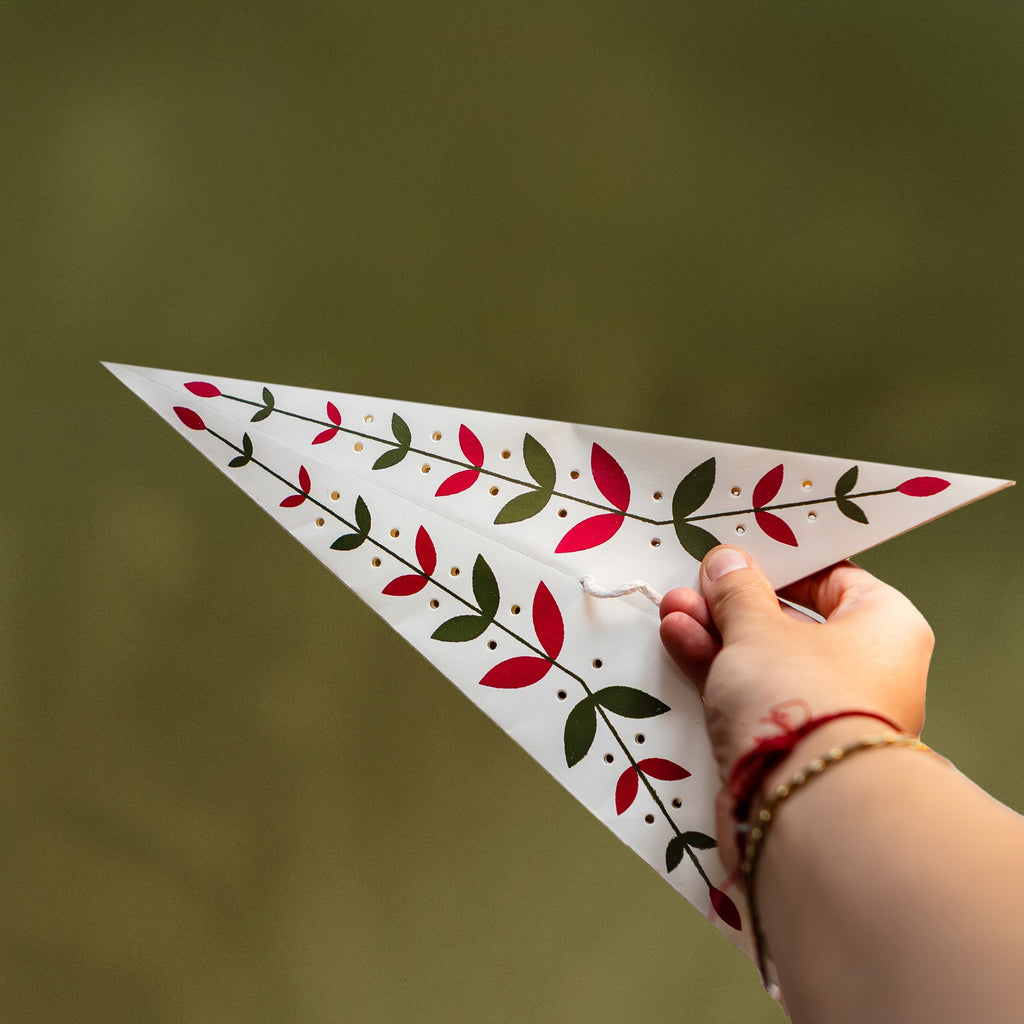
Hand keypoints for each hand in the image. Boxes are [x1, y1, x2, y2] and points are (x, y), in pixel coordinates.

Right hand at [659, 546, 932, 786]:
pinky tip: (681, 645)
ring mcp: (830, 715)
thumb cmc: (803, 699)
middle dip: (733, 606)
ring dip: (716, 637)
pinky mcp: (795, 750)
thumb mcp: (758, 626)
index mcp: (886, 627)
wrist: (802, 806)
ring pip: (767, 664)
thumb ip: (738, 591)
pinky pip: (755, 699)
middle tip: (696, 588)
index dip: (781, 567)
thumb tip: (729, 565)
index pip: (834, 579)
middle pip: (793, 624)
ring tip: (674, 613)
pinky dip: (719, 675)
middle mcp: (869, 672)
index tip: (739, 560)